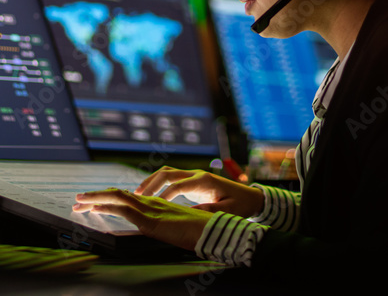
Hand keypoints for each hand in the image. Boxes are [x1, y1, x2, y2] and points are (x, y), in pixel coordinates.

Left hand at [72, 188, 213, 250]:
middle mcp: (151, 204)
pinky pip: (125, 210)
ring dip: (95, 198)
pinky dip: (108, 207)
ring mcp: (151, 211)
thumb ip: (165, 225)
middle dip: (95, 196)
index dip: (107, 198)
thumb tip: (156, 228)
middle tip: (78, 200)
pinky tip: (96, 207)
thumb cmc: (201, 231)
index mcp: (156, 205)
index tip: (92, 201)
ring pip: (117, 198)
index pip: (126, 198)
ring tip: (79, 201)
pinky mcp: (152, 221)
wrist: (215, 231)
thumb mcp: (178, 227)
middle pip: (117, 194)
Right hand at [136, 166, 264, 217]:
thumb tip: (190, 214)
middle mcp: (197, 175)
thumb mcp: (228, 210)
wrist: (251, 197)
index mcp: (204, 181)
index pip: (178, 185)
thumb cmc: (241, 205)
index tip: (154, 206)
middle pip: (167, 173)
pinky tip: (149, 195)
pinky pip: (171, 179)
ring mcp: (193, 176)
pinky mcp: (192, 181)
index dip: (165, 195)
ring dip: (151, 181)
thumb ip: (210, 212)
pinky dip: (158, 184)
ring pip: (167, 173)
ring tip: (137, 193)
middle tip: (136, 196)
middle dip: (151, 183)